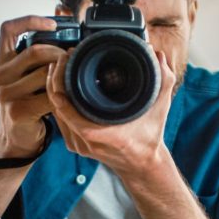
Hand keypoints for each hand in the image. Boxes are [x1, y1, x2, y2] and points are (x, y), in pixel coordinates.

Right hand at [0, 15, 67, 157]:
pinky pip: (49, 96)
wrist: (16, 139)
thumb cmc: (27, 104)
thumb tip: (61, 16)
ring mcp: (6, 93)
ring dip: (64, 76)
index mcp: (1, 62)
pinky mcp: (18, 110)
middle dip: (60, 53)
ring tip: (73, 80)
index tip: (53, 24)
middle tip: (74, 60)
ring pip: (44, 74)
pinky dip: (63, 96)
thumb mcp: (27, 77)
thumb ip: (38, 56)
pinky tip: (69, 97)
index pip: (8, 29)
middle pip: (35, 51)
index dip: (30, 20)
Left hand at [46, 48, 175, 177]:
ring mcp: (78, 144)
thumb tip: (159, 55)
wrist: (142, 164)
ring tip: (62, 66)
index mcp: (103, 134)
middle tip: (64, 57)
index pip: (70, 109)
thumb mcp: (161, 107)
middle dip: (57, 78)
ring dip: (55, 88)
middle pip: (58, 106)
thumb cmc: (150, 136)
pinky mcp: (75, 144)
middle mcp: (86, 141)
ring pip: (56, 112)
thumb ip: (163, 80)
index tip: (67, 62)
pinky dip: (59, 101)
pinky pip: (60, 119)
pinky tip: (62, 85)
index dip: (63, 85)